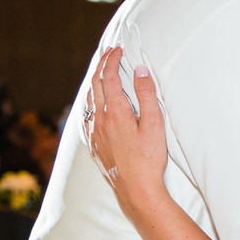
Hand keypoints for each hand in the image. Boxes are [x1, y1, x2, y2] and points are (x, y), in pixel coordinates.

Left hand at [86, 46, 168, 217]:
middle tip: (109, 52)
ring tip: (100, 72)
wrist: (135, 190)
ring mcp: (94, 133)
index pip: (109, 77)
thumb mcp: (154, 124)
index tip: (118, 49)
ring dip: (94, 82)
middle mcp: (100, 120)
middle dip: (101, 65)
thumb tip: (140, 70)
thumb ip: (146, 95)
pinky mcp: (94, 144)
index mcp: (115, 112)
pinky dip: (89, 101)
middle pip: (96, 85)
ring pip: (88, 100)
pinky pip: (85, 116)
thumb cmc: (149, 158)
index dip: (112, 60)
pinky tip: (92, 104)